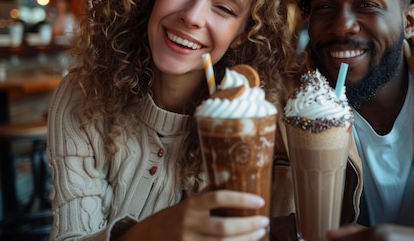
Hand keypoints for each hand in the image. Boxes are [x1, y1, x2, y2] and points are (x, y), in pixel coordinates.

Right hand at [118, 190, 268, 240]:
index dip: (241, 199)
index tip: (260, 200)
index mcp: (191, 205)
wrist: (149, 237)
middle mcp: (189, 224)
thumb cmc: (175, 218)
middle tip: (264, 221)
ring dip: (245, 240)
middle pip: (224, 227)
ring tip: (259, 233)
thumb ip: (210, 195)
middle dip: (248, 226)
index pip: (218, 197)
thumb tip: (234, 180)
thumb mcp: (190, 202)